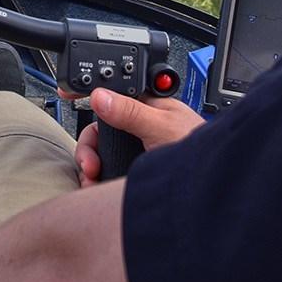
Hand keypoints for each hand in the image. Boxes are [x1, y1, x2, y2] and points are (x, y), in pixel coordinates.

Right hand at [70, 88, 203, 186]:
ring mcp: (137, 149)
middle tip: (89, 164)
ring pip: (101, 152)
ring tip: (93, 179)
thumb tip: (101, 95)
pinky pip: (107, 172)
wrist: (215, 189)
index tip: (66, 93)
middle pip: (100, 128)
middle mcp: (141, 126)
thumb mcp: (162, 128)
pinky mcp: (134, 170)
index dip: (90, 94)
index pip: (113, 94)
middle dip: (89, 147)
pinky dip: (97, 180)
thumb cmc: (201, 151)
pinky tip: (97, 188)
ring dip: (90, 165)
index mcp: (149, 106)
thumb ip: (131, 111)